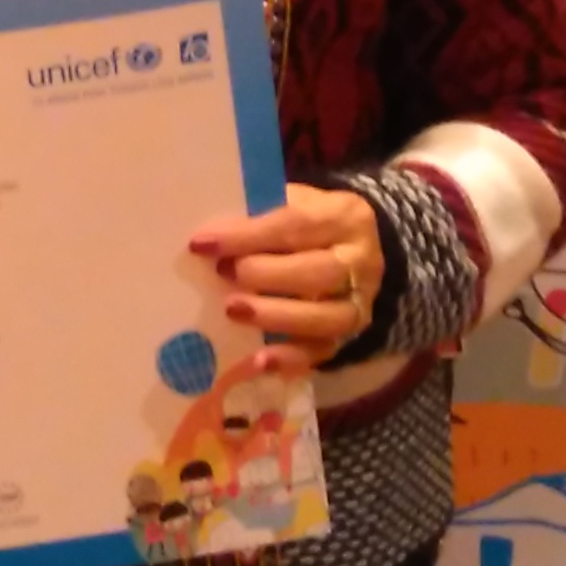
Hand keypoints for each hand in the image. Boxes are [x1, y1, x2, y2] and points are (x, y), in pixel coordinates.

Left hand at [188, 181, 381, 360]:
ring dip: (275, 316)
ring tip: (233, 310)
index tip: (203, 244)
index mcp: (345, 216)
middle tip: (223, 274)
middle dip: (266, 275)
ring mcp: (359, 303)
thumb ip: (255, 217)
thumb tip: (206, 241)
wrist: (345, 250)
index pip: (297, 224)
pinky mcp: (348, 337)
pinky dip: (289, 358)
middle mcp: (362, 261)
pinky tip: (257, 360)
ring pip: (325, 317)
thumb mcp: (288, 204)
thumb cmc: (304, 224)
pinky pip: (322, 352)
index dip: (248, 235)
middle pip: (319, 271)